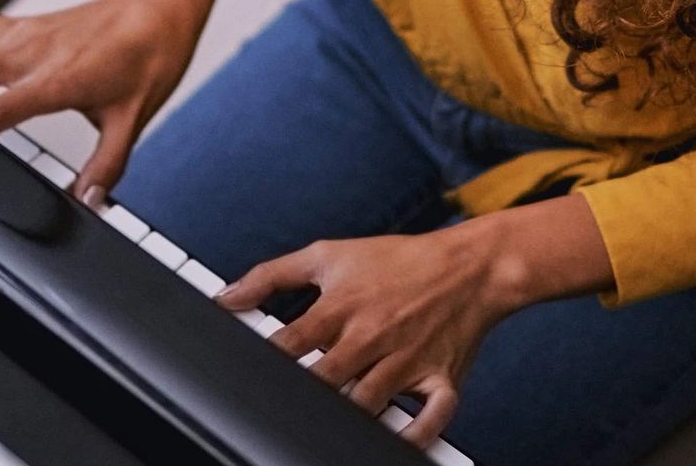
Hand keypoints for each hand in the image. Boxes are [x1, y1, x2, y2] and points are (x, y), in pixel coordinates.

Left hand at [216, 226, 509, 446]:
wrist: (469, 267)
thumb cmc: (395, 262)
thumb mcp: (328, 255)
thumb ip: (272, 275)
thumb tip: (227, 297)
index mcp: (342, 306)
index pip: (291, 342)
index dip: (267, 359)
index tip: (252, 372)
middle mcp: (372, 336)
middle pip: (325, 379)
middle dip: (303, 393)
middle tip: (287, 403)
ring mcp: (407, 362)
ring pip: (367, 405)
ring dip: (346, 415)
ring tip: (328, 419)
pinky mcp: (441, 381)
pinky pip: (430, 420)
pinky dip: (414, 435)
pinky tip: (393, 438)